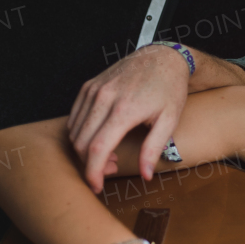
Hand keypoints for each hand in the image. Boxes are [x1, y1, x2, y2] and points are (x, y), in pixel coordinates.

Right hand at [68, 45, 189, 191]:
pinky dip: (82, 133)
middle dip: (91, 164)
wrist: (162, 57)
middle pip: (81, 143)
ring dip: (86, 150)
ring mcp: (93, 90)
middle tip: (112, 168)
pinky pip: (75, 117)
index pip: (97, 149)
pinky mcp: (88, 86)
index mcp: (124, 110)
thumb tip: (145, 176)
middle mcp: (103, 98)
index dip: (93, 172)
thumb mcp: (170, 120)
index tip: (96, 186)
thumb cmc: (169, 89)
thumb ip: (154, 149)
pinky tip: (101, 137)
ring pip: (74, 131)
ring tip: (111, 153)